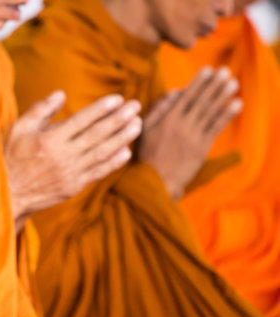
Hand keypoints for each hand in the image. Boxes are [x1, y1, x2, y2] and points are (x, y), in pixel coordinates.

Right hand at [5, 91, 141, 227]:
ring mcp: (71, 173)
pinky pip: (98, 172)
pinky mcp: (74, 186)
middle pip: (97, 134)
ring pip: (102, 153)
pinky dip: (114, 162)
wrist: (10, 193)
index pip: (82, 120)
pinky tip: (126, 150)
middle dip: (119, 119)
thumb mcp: (19, 128)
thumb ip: (40, 110)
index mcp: (50, 139)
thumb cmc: (13, 157)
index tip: (118, 99)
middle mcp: (63, 156)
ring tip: (137, 124)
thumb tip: (61, 94)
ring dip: (122, 138)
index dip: (101, 109)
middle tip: (136, 106)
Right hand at [138, 66, 242, 199]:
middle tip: (225, 70)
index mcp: (167, 120)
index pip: (186, 97)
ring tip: (233, 82)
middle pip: (201, 101)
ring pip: (210, 113)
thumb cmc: (146, 155)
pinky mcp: (202, 148)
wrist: (156, 182)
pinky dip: (226, 115)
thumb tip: (175, 92)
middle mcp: (183, 126)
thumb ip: (158, 109)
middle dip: (214, 85)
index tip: (208, 69)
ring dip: (223, 96)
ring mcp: (194, 137)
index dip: (198, 82)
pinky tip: (236, 104)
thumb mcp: (144, 130)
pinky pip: (216, 128)